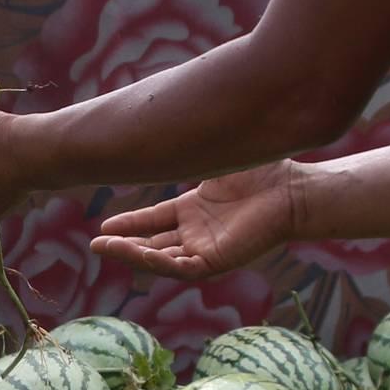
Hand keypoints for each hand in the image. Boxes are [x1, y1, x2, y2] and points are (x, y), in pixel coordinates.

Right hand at [91, 162, 298, 278]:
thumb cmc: (265, 171)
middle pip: (151, 243)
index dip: (129, 223)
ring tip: (104, 248)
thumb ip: (191, 150)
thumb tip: (166, 122)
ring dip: (131, 255)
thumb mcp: (216, 157)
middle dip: (122, 245)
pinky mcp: (217, 261)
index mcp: (196, 210)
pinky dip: (157, 262)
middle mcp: (198, 232)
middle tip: (95, 244)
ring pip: (160, 258)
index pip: (154, 221)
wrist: (294, 190)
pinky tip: (138, 253)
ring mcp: (206, 248)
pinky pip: (180, 268)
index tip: (103, 226)